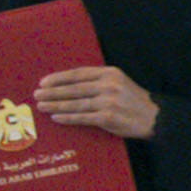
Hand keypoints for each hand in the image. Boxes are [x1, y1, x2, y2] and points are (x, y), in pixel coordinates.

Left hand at [34, 64, 158, 141]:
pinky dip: (67, 117)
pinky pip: (82, 117)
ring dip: (55, 104)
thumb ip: (97, 81)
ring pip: (75, 103)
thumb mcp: (118, 82)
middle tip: (37, 94)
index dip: (59, 78)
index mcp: (110, 73)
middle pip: (73, 88)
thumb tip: (67, 84)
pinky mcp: (108, 117)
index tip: (43, 82)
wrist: (154, 117)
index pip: (78, 74)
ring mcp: (108, 101)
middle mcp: (108, 85)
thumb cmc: (132, 100)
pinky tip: (56, 116)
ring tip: (41, 105)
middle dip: (52, 92)